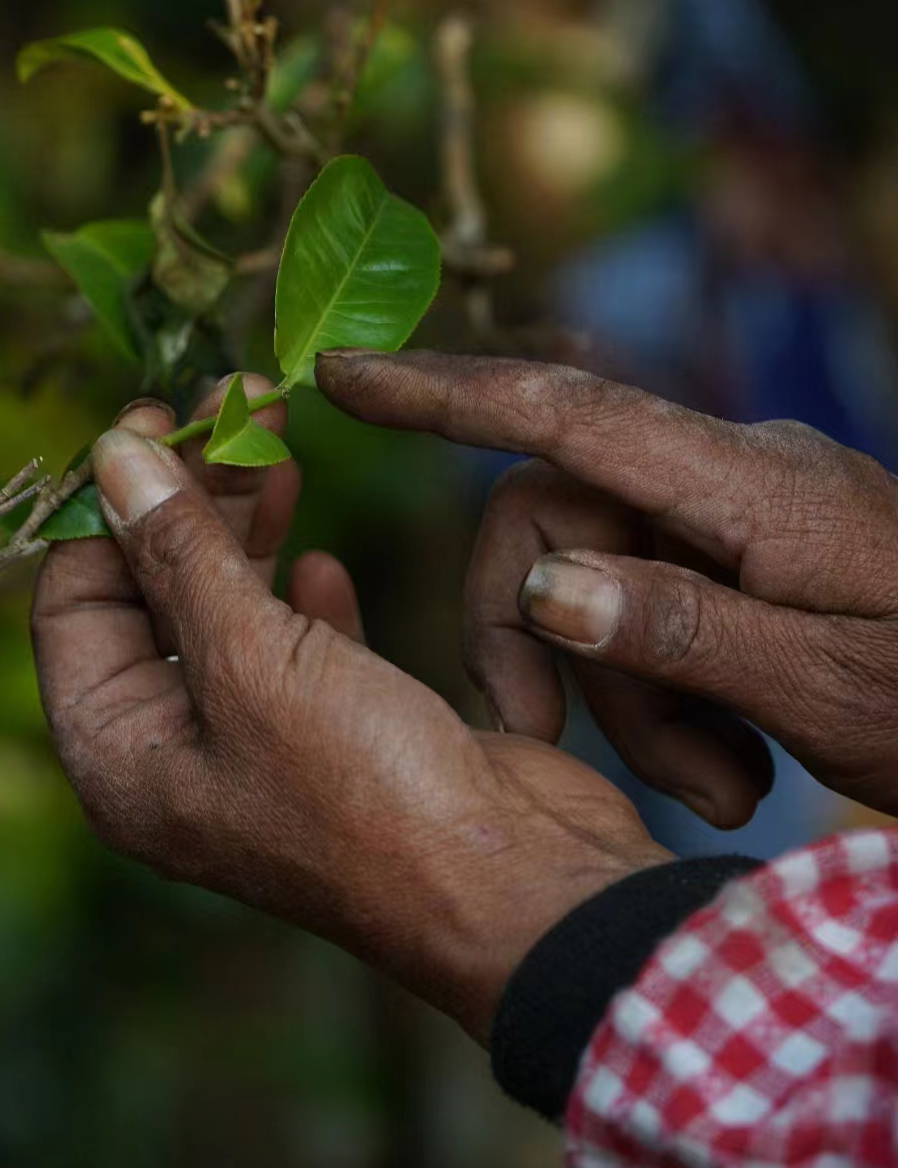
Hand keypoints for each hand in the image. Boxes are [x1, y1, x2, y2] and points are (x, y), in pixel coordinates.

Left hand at [31, 377, 663, 1043]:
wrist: (514, 883)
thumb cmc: (367, 790)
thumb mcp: (254, 658)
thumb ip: (180, 553)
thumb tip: (113, 458)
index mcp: (122, 758)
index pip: (71, 606)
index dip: (105, 506)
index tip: (152, 417)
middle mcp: (177, 756)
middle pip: (150, 597)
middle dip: (187, 498)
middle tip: (233, 403)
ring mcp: (259, 747)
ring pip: (227, 610)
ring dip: (246, 528)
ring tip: (278, 444)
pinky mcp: (338, 735)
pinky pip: (295, 649)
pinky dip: (301, 597)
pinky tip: (320, 558)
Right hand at [316, 350, 897, 822]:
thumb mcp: (827, 687)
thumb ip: (680, 632)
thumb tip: (544, 587)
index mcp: (753, 488)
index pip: (568, 416)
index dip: (444, 393)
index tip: (340, 375)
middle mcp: (734, 482)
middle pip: (558, 522)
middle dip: (550, 646)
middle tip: (563, 754)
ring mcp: (741, 523)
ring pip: (598, 586)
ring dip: (629, 704)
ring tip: (721, 793)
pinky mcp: (749, 566)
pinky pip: (653, 613)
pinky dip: (666, 701)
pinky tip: (737, 770)